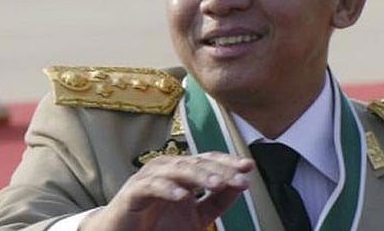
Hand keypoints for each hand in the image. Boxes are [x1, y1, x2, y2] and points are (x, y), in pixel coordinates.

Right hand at [80, 152, 253, 230]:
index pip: (209, 160)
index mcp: (183, 171)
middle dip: (221, 170)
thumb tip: (239, 187)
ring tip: (218, 184)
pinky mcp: (134, 192)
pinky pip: (153, 187)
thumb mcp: (195, 216)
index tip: (249, 167)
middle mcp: (168, 168)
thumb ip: (216, 202)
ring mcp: (150, 177)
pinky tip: (183, 195)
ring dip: (200, 176)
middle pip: (198, 163)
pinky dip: (168, 189)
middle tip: (240, 178)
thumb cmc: (158, 225)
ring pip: (178, 170)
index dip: (229, 162)